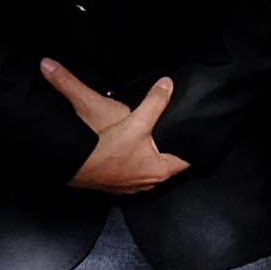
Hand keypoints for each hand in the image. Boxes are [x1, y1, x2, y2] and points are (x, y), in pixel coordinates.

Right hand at [36, 64, 190, 192]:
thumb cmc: (105, 152)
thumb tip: (167, 84)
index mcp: (160, 170)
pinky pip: (130, 170)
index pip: (187, 160)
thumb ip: (154, 102)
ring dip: (149, 155)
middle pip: (168, 163)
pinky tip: (126, 149)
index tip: (196, 136)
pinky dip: (131, 160)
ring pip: (148, 167)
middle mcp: (148, 182)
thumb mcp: (136, 121)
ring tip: (150, 139)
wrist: (75, 165)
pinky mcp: (115, 182)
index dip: (192, 146)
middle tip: (173, 131)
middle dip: (170, 148)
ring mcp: (130, 185)